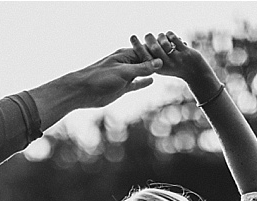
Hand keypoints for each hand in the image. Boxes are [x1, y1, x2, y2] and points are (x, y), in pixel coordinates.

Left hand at [28, 47, 160, 129]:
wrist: (82, 91)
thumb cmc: (100, 78)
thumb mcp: (123, 72)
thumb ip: (142, 68)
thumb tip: (159, 63)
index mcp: (125, 56)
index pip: (146, 52)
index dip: (159, 53)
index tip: (172, 53)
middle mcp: (126, 64)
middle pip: (146, 62)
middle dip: (158, 61)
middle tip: (174, 59)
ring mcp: (124, 76)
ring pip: (142, 73)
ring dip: (152, 72)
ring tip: (166, 68)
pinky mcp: (121, 88)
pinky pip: (136, 84)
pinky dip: (143, 82)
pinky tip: (153, 81)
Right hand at [131, 32, 216, 89]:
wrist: (195, 72)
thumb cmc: (176, 67)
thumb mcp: (163, 67)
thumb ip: (153, 59)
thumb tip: (143, 45)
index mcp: (158, 69)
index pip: (144, 56)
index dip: (137, 46)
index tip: (132, 37)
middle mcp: (166, 65)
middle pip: (153, 47)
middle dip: (149, 38)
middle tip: (148, 35)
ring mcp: (176, 59)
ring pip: (164, 42)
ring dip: (161, 36)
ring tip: (162, 37)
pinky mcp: (185, 52)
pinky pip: (174, 38)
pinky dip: (170, 34)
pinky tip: (170, 35)